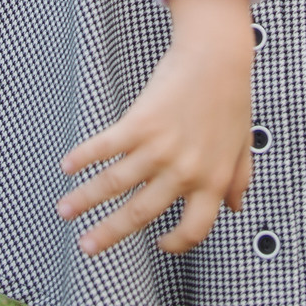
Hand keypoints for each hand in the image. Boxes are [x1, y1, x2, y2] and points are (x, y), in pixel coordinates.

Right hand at [57, 0, 254, 255]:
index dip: (177, 244)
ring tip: (63, 211)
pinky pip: (105, 147)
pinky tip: (67, 166)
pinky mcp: (139, 124)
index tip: (158, 243)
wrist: (217, 57)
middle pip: (139, 213)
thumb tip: (235, 208)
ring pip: (113, 184)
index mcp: (212, 181)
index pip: (194, 229)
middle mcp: (184, 171)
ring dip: (84, 200)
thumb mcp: (242, 145)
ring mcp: (159, 148)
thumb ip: (239, 179)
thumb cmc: (231, 99)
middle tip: (85, 249)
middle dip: (108, 233)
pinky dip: (83, 157)